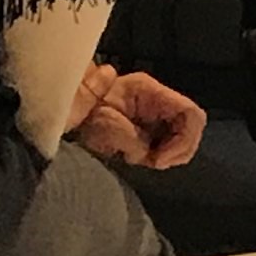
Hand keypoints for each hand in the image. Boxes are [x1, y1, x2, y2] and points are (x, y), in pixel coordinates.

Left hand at [75, 69, 207, 169]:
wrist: (64, 112)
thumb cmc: (81, 115)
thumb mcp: (104, 127)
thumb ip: (131, 138)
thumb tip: (148, 153)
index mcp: (149, 92)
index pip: (190, 112)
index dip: (185, 139)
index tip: (160, 161)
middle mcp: (158, 99)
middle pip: (191, 125)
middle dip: (178, 150)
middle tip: (154, 164)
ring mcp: (155, 112)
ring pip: (182, 135)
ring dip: (169, 154)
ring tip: (146, 162)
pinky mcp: (149, 125)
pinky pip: (168, 142)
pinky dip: (161, 155)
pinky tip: (142, 159)